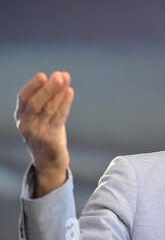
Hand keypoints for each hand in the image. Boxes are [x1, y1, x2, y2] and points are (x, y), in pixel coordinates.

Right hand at [15, 71, 73, 196]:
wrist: (49, 164)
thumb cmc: (46, 135)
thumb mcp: (39, 119)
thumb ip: (45, 102)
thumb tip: (59, 77)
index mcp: (20, 118)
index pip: (23, 98)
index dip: (33, 86)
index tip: (43, 75)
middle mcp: (25, 125)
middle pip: (35, 102)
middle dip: (47, 87)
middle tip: (58, 75)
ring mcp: (37, 133)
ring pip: (48, 109)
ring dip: (58, 92)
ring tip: (66, 79)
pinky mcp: (50, 139)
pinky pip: (59, 117)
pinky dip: (65, 103)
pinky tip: (70, 92)